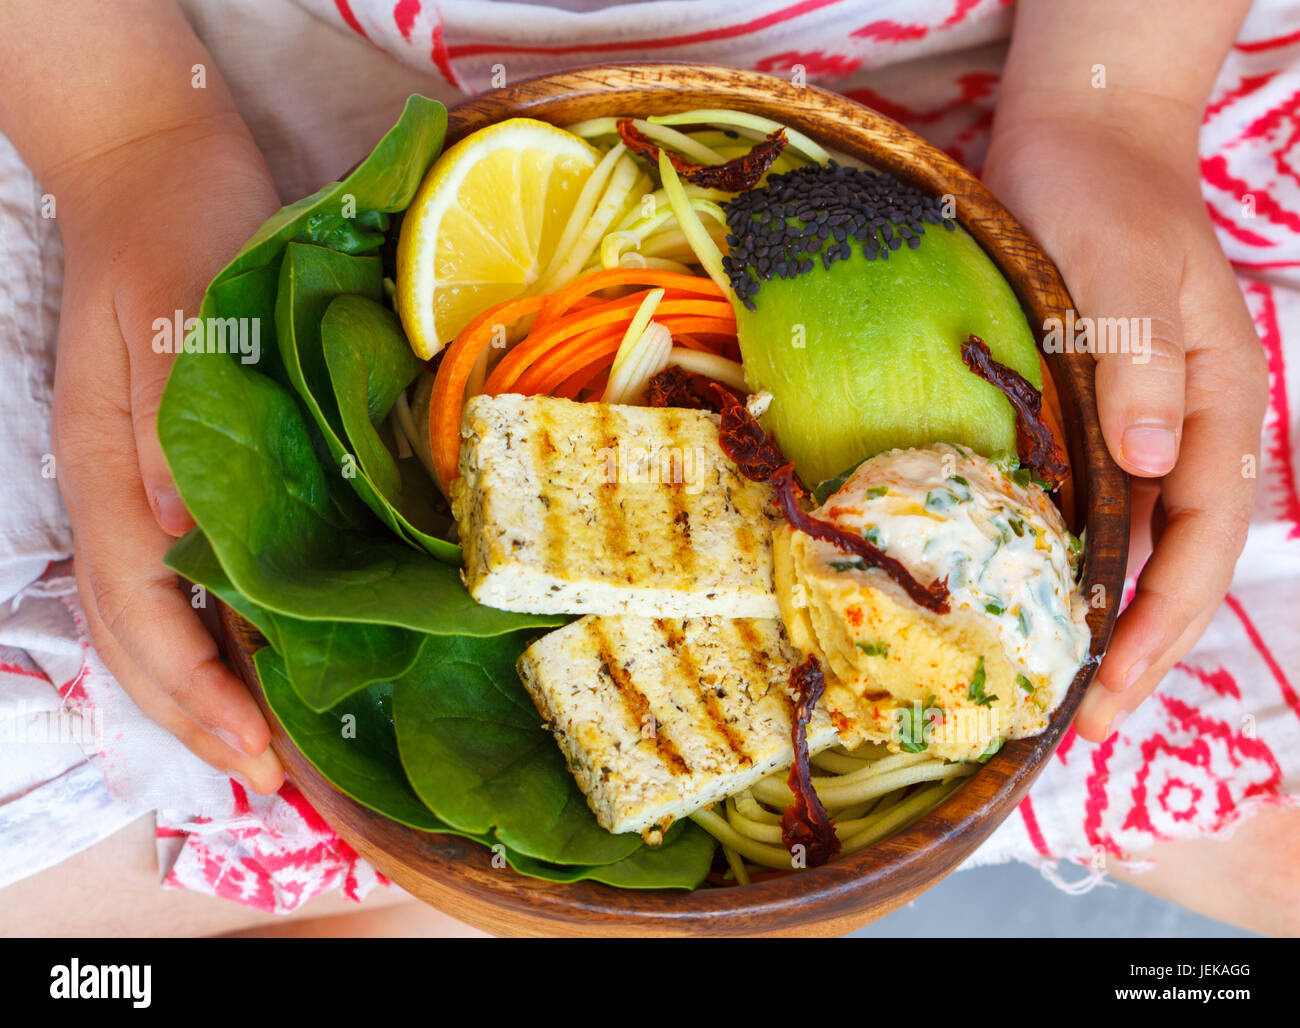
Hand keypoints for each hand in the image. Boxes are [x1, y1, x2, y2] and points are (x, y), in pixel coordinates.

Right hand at [51, 117, 285, 790]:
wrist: (152, 165)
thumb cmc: (178, 229)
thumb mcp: (178, 314)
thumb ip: (171, 427)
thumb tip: (176, 541)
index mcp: (106, 468)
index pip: (140, 615)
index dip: (197, 694)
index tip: (259, 753)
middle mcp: (110, 492)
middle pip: (134, 638)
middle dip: (199, 718)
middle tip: (274, 779)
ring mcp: (129, 483)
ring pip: (145, 619)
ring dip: (198, 692)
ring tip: (259, 747)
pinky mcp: (163, 466)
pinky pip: (169, 577)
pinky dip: (204, 634)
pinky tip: (252, 656)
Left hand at [983, 104, 1267, 741]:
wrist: (1079, 146)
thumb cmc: (1104, 200)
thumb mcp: (1125, 271)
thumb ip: (1142, 362)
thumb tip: (1148, 465)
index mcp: (1216, 410)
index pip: (1200, 544)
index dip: (1162, 624)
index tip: (1111, 689)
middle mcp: (1183, 434)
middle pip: (1171, 565)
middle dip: (1133, 649)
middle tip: (1075, 723)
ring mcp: (1136, 429)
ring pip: (1130, 548)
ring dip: (1098, 618)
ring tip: (1049, 685)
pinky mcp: (1087, 418)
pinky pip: (1086, 509)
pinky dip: (1064, 563)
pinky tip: (1024, 598)